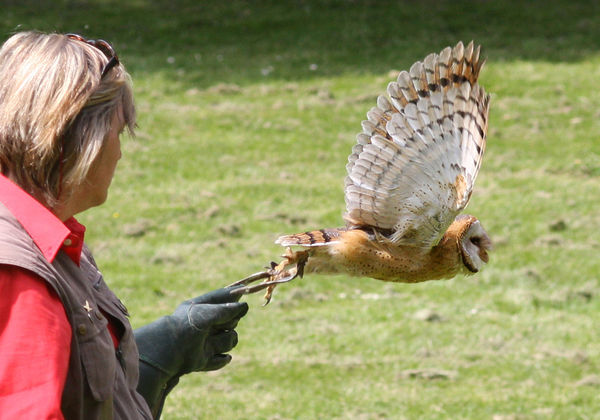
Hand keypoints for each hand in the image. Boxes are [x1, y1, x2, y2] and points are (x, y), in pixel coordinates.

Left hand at [135, 287, 247, 416]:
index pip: (224, 299)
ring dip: (223, 342)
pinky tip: (212, 355)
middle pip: (232, 321)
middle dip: (229, 323)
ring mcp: (207, 341)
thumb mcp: (209, 312)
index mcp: (204, 308)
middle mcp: (207, 323)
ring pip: (231, 340)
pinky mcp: (206, 358)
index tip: (243, 293)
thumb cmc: (188, 324)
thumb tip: (245, 307)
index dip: (234, 297)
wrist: (170, 349)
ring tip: (209, 344)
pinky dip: (220, 360)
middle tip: (215, 325)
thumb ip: (228, 309)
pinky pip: (223, 359)